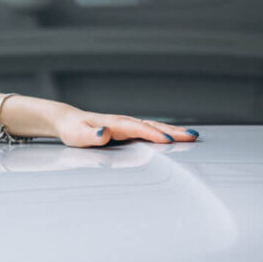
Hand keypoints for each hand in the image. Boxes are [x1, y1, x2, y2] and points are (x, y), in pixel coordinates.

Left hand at [54, 107, 199, 147]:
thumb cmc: (73, 129)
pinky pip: (151, 130)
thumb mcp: (76, 134)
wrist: (69, 121)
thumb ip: (89, 135)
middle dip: (172, 131)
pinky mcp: (129, 130)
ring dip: (173, 131)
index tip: (168, 140)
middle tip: (192, 136)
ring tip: (192, 136)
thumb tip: (104, 133)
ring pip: (154, 127)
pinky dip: (166, 132)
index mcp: (114, 123)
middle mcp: (125, 122)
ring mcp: (128, 125)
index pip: (137, 128)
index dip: (152, 134)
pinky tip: (177, 137)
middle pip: (152, 126)